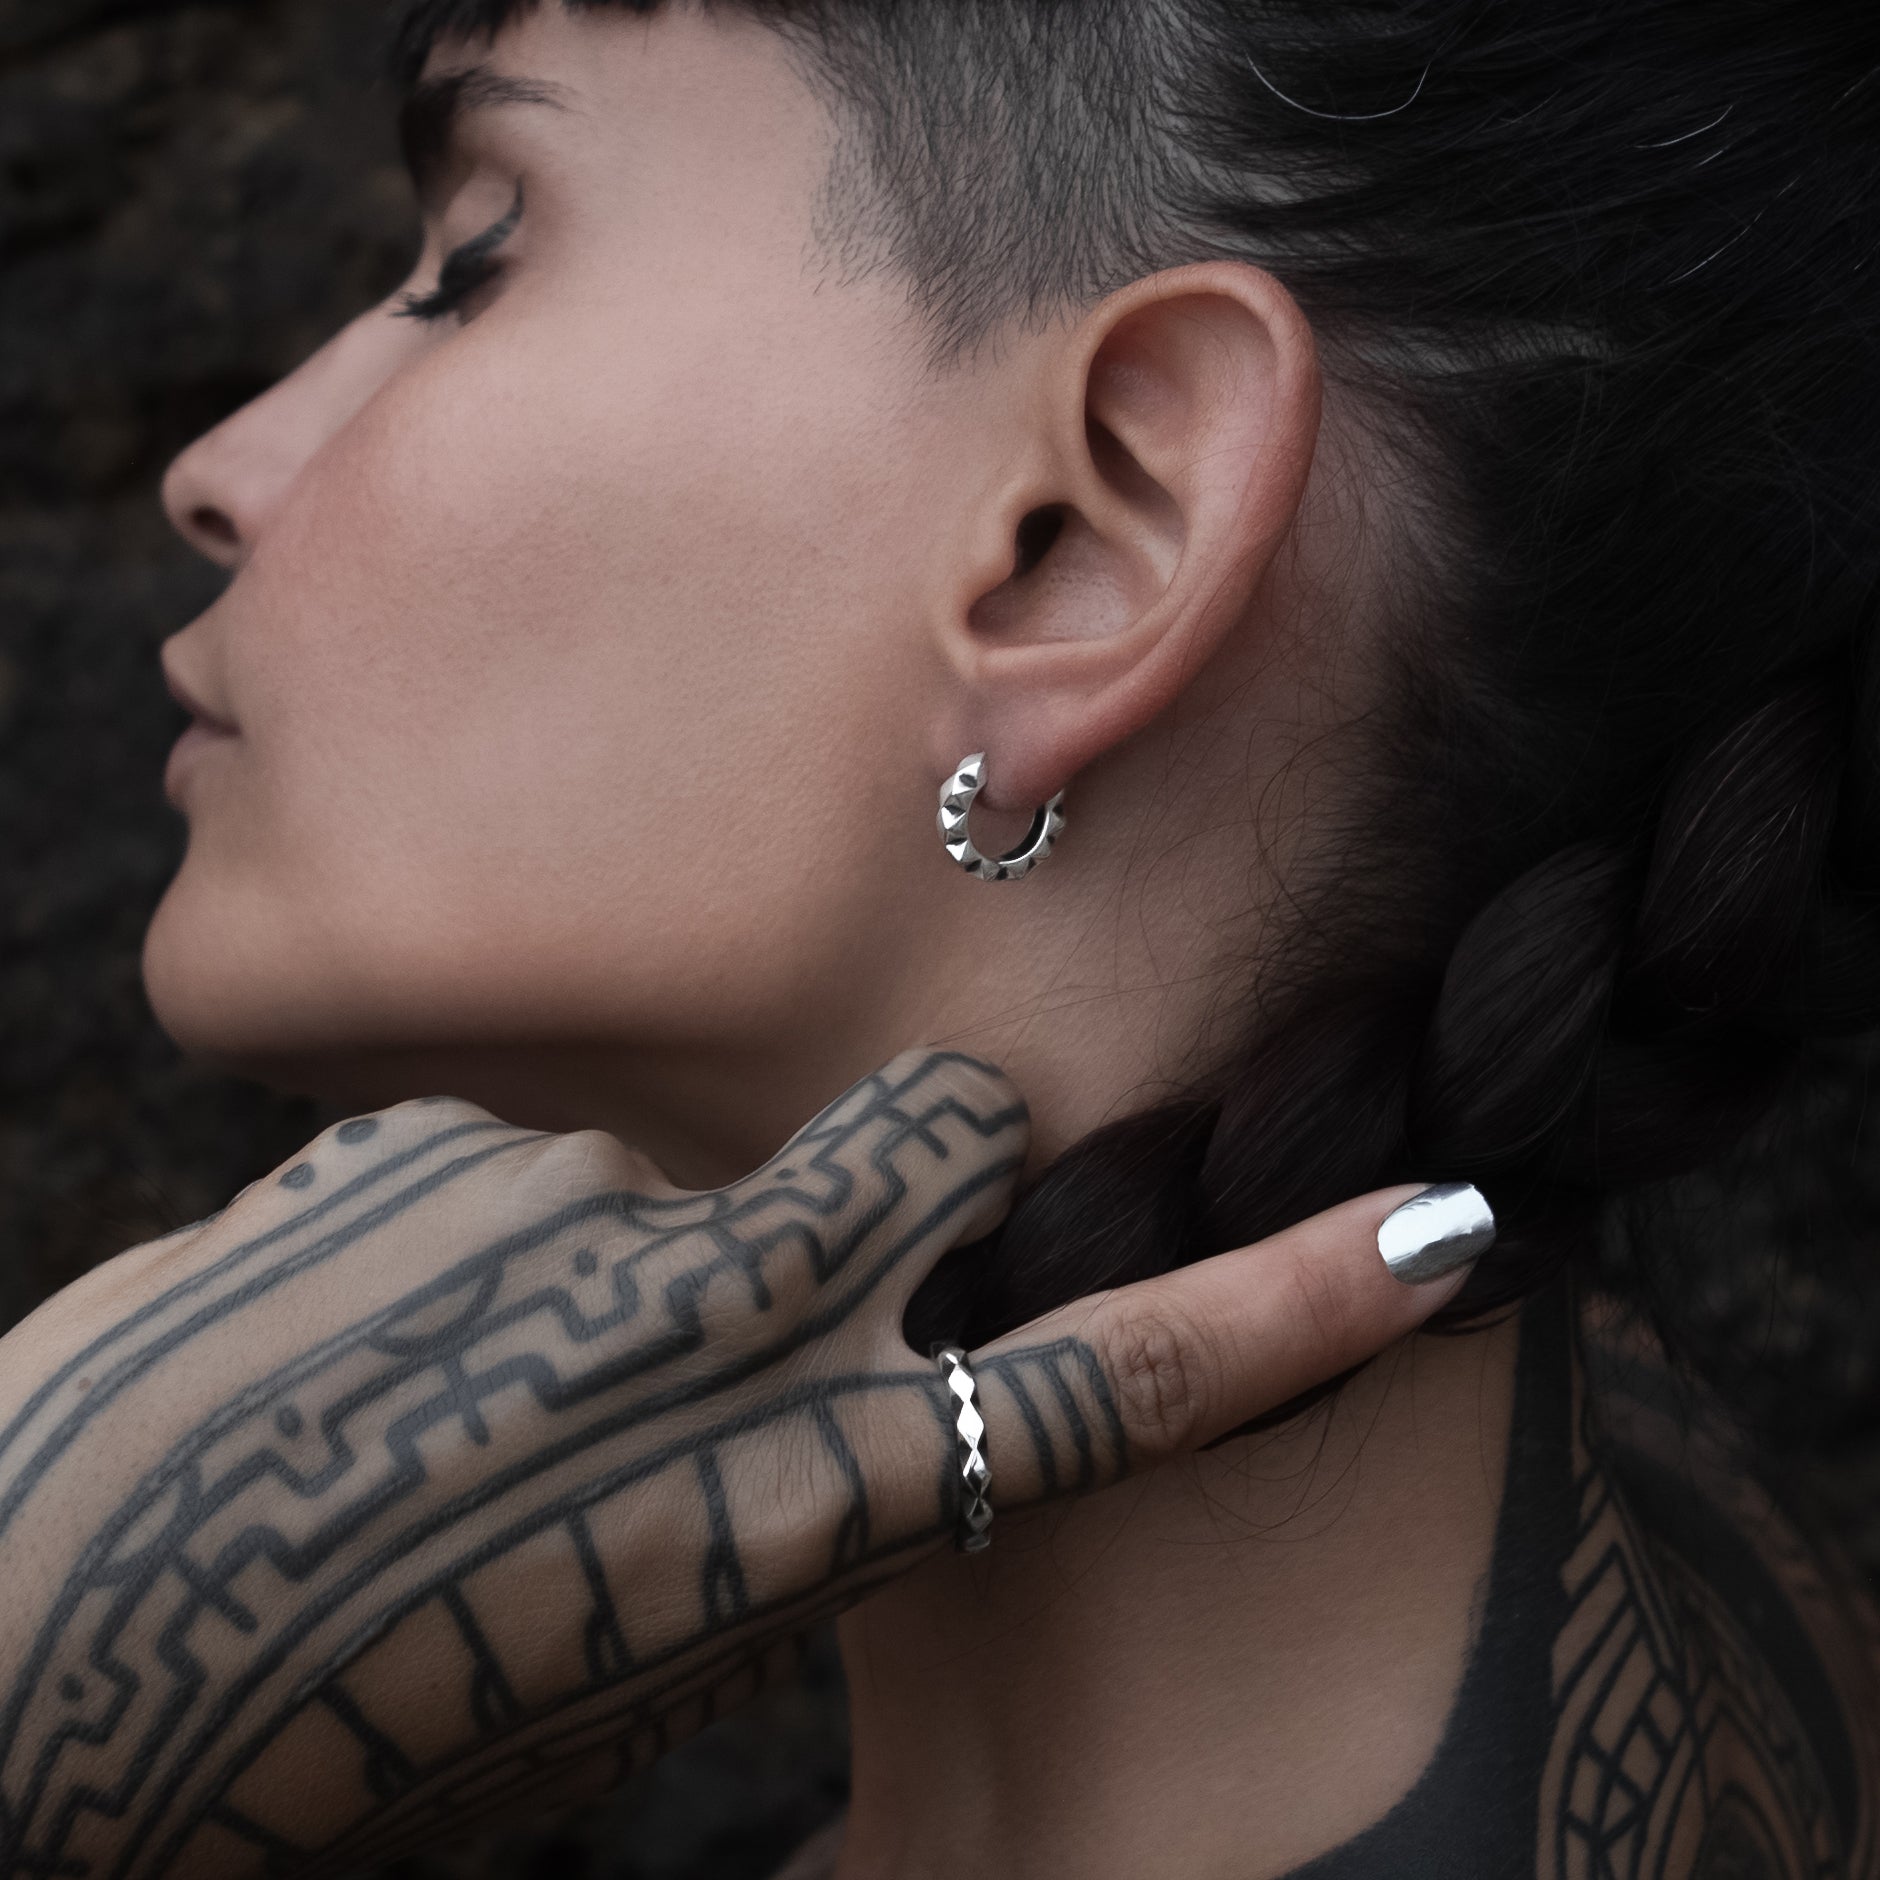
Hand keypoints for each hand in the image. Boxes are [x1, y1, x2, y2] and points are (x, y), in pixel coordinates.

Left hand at [0, 1050, 1485, 1877]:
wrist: (28, 1640)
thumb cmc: (332, 1731)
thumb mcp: (614, 1674)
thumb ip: (759, 1513)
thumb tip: (833, 1388)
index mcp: (779, 1503)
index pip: (1103, 1388)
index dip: (1288, 1308)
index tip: (1433, 1228)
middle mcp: (709, 1320)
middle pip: (943, 1130)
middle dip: (946, 1150)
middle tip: (847, 1213)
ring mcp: (562, 1202)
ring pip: (688, 1157)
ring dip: (631, 1236)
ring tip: (463, 1375)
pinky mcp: (427, 1139)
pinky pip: (525, 1153)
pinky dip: (490, 1228)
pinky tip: (369, 1336)